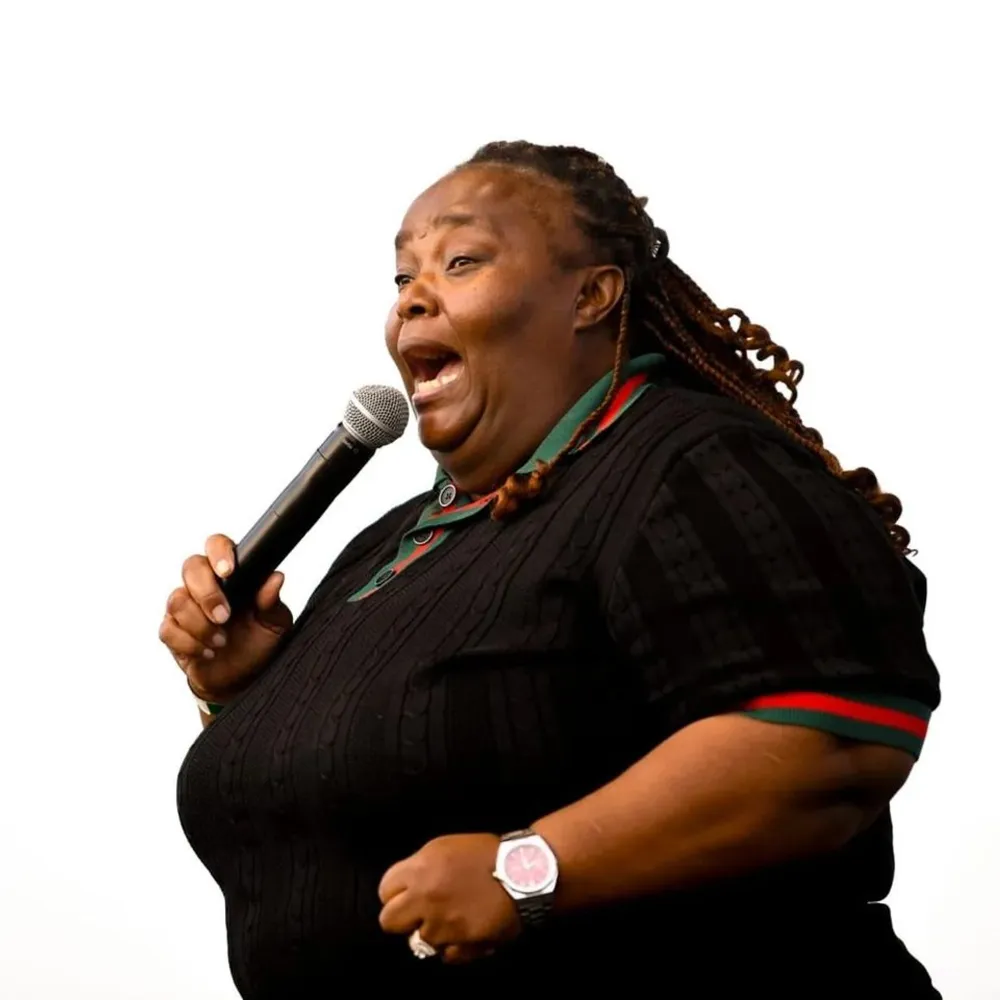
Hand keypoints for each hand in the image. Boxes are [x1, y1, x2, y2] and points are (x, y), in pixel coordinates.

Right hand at [158, 534, 292, 703]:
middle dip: (207, 593)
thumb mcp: (274, 624)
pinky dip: (189, 643)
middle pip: (191, 567)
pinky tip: (207, 652)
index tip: (228, 571)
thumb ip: (272, 602)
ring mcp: (185, 607)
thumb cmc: (259, 643)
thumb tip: (276, 577)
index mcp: (231, 575)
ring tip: (221, 642)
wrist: (243, 679)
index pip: (217, 545)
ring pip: (177, 600)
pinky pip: (168, 629)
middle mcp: (205, 585)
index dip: (219, 552)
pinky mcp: (172, 631)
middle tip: (224, 616)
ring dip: (200, 625)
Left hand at [378, 834, 519, 963]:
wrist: (526, 873)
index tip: (408, 893)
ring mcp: (441, 925)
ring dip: (431, 932)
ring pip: (417, 941)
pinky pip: (444, 955)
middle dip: (402, 918)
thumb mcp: (447, 847)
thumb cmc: (488, 854)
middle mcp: (425, 898)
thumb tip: (405, 887)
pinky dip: (453, 946)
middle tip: (419, 913)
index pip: (385, 890)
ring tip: (451, 919)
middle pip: (389, 921)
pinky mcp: (461, 945)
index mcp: (421, 869)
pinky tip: (466, 931)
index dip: (396, 892)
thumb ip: (420, 867)